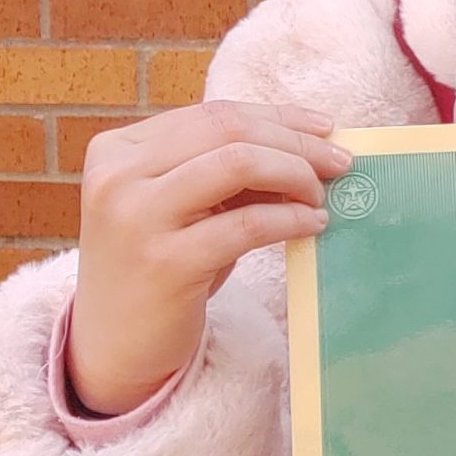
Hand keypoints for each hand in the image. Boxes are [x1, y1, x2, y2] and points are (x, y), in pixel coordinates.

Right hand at [69, 101, 348, 416]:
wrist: (116, 341)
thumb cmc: (160, 264)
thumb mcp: (181, 204)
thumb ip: (223, 168)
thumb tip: (309, 143)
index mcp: (117, 148)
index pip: (213, 114)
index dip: (278, 117)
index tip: (325, 127)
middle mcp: (118, 175)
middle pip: (228, 131)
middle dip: (296, 143)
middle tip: (339, 163)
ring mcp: (136, 218)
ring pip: (238, 163)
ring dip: (295, 175)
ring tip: (321, 197)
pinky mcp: (165, 262)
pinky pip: (247, 224)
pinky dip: (291, 219)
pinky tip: (313, 225)